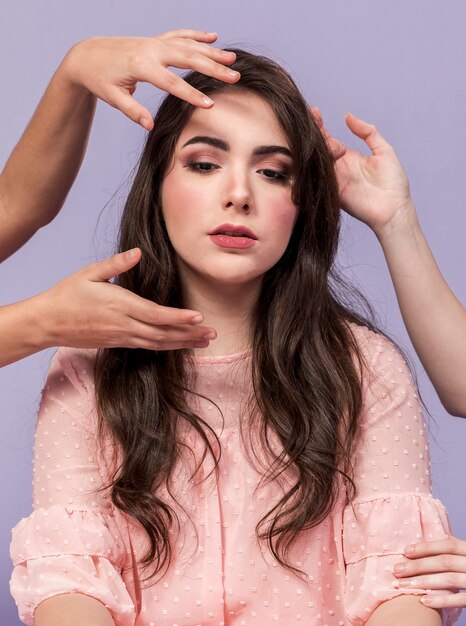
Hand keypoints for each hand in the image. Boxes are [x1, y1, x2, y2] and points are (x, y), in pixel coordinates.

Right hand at [36, 248, 215, 350]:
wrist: (48, 323)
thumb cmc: (68, 294)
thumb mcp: (89, 273)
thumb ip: (115, 264)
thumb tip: (137, 252)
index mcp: (120, 305)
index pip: (156, 314)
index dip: (179, 318)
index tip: (199, 317)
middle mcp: (124, 325)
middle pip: (163, 333)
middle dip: (189, 334)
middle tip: (212, 334)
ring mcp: (122, 337)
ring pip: (158, 344)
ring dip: (182, 343)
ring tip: (203, 342)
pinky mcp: (118, 343)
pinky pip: (147, 347)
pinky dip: (166, 346)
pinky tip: (179, 344)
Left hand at [60, 30, 239, 129]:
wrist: (87, 55)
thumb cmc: (99, 79)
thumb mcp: (113, 97)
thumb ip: (133, 111)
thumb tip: (151, 126)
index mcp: (141, 65)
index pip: (171, 83)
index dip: (191, 94)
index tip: (210, 105)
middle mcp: (151, 49)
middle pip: (188, 58)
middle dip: (213, 68)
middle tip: (234, 77)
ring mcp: (154, 42)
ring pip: (188, 45)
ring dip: (212, 51)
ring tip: (232, 59)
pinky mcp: (155, 40)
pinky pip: (180, 35)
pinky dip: (197, 35)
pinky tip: (213, 36)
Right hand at [312, 108, 415, 237]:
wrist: (393, 209)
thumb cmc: (394, 183)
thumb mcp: (384, 151)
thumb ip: (368, 132)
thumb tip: (348, 116)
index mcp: (349, 157)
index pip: (329, 138)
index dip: (320, 126)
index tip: (314, 111)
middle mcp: (338, 167)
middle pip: (319, 148)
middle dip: (311, 133)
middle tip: (306, 118)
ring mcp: (333, 180)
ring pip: (316, 161)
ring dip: (310, 146)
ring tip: (305, 131)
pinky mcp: (331, 191)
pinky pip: (317, 177)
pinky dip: (310, 166)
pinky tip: (306, 151)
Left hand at [391, 537, 465, 608]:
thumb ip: (457, 548)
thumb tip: (430, 540)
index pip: (448, 544)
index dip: (426, 547)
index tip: (405, 551)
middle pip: (444, 562)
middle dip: (417, 565)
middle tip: (396, 570)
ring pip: (449, 580)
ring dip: (423, 582)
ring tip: (403, 585)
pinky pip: (461, 600)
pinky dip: (442, 600)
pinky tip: (424, 600)